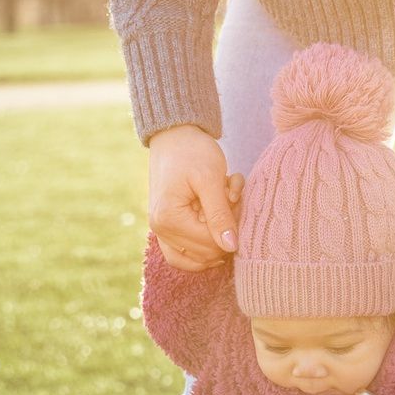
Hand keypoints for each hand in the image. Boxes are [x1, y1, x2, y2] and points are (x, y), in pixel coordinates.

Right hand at [147, 125, 245, 270]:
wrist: (174, 136)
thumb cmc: (192, 152)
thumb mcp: (210, 180)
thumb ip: (220, 215)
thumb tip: (231, 247)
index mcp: (169, 218)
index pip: (211, 244)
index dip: (231, 226)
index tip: (234, 197)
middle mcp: (160, 230)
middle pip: (207, 252)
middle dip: (225, 229)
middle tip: (228, 197)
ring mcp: (161, 232)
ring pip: (198, 259)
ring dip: (216, 236)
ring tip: (220, 207)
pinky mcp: (166, 229)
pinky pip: (186, 255)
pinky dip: (204, 245)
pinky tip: (216, 227)